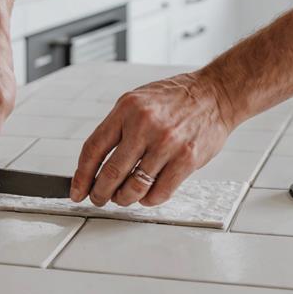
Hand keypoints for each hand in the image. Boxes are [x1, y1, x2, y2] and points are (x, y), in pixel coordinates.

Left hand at [71, 72, 235, 206]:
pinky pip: (160, 192)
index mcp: (127, 109)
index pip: (94, 149)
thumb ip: (117, 128)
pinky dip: (148, 199)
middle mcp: (145, 126)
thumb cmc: (176, 98)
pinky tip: (146, 195)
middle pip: (111, 173)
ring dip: (124, 199)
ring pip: (134, 187)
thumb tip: (96, 163)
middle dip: (100, 193)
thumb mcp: (138, 101)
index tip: (77, 190)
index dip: (81, 176)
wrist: (215, 94)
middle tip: (98, 199)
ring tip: (123, 198)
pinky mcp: (186, 160)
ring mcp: (167, 144)